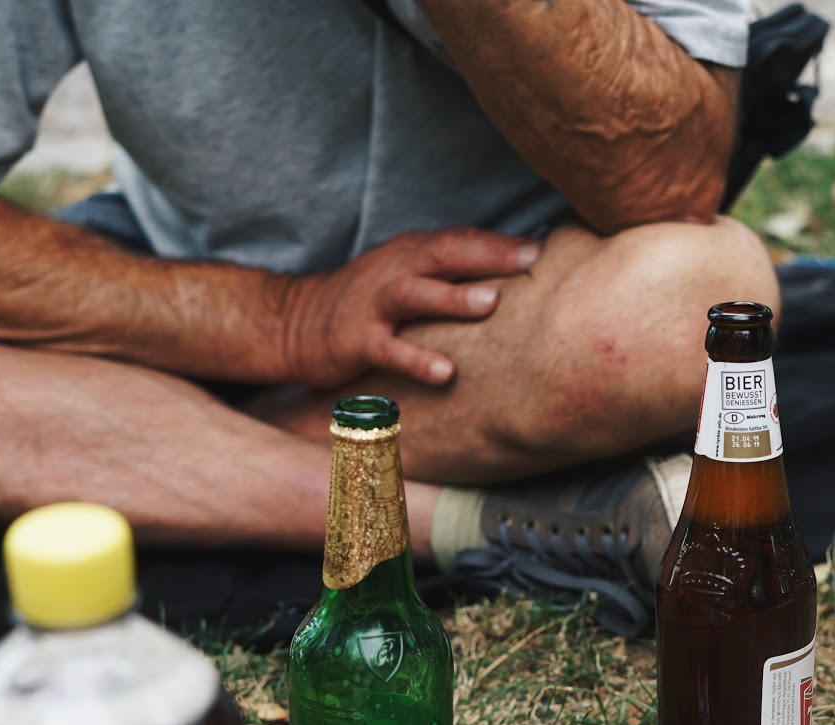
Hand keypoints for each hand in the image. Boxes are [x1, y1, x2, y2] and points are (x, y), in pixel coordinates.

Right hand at [287, 227, 540, 387]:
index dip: (499, 241)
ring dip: (454, 297)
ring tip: (493, 302)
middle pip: (444, 254)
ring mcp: (374, 305)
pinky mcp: (356, 341)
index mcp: (409, 255)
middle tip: (530, 259)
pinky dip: (417, 360)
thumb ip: (446, 270)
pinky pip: (389, 350)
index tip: (542, 247)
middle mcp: (394, 271)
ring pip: (416, 293)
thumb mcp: (403, 274)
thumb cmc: (365, 302)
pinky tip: (446, 373)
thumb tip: (508, 271)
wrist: (292, 323)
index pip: (459, 240)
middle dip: (488, 254)